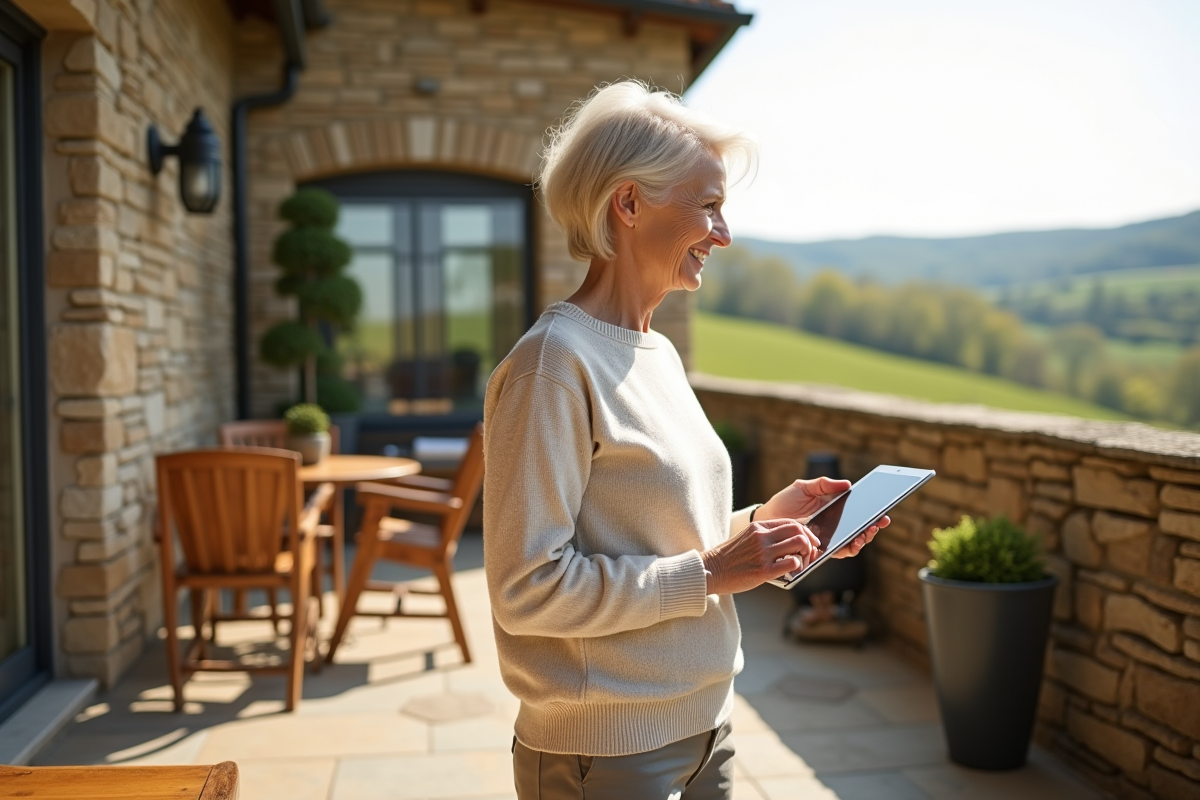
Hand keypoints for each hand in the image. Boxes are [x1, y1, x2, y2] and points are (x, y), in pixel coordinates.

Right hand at [702, 519, 820, 595]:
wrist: (711, 570)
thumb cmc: (730, 557)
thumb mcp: (747, 538)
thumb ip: (765, 536)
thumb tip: (790, 542)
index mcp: (758, 527)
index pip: (792, 523)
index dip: (806, 532)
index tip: (810, 542)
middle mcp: (762, 537)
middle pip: (799, 531)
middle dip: (810, 543)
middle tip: (809, 554)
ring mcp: (763, 553)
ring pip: (799, 545)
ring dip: (806, 555)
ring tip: (801, 564)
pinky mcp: (764, 570)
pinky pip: (792, 563)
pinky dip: (798, 567)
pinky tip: (792, 572)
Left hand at [755, 476, 889, 559]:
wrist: (768, 518)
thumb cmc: (785, 502)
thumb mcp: (804, 487)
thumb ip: (824, 485)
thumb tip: (847, 484)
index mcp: (834, 508)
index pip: (858, 512)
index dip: (873, 513)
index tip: (883, 512)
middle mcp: (835, 525)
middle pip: (860, 528)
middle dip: (873, 527)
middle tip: (878, 523)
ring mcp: (829, 538)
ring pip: (853, 542)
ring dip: (863, 539)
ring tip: (866, 533)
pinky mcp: (820, 549)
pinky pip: (838, 551)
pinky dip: (848, 549)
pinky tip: (853, 544)